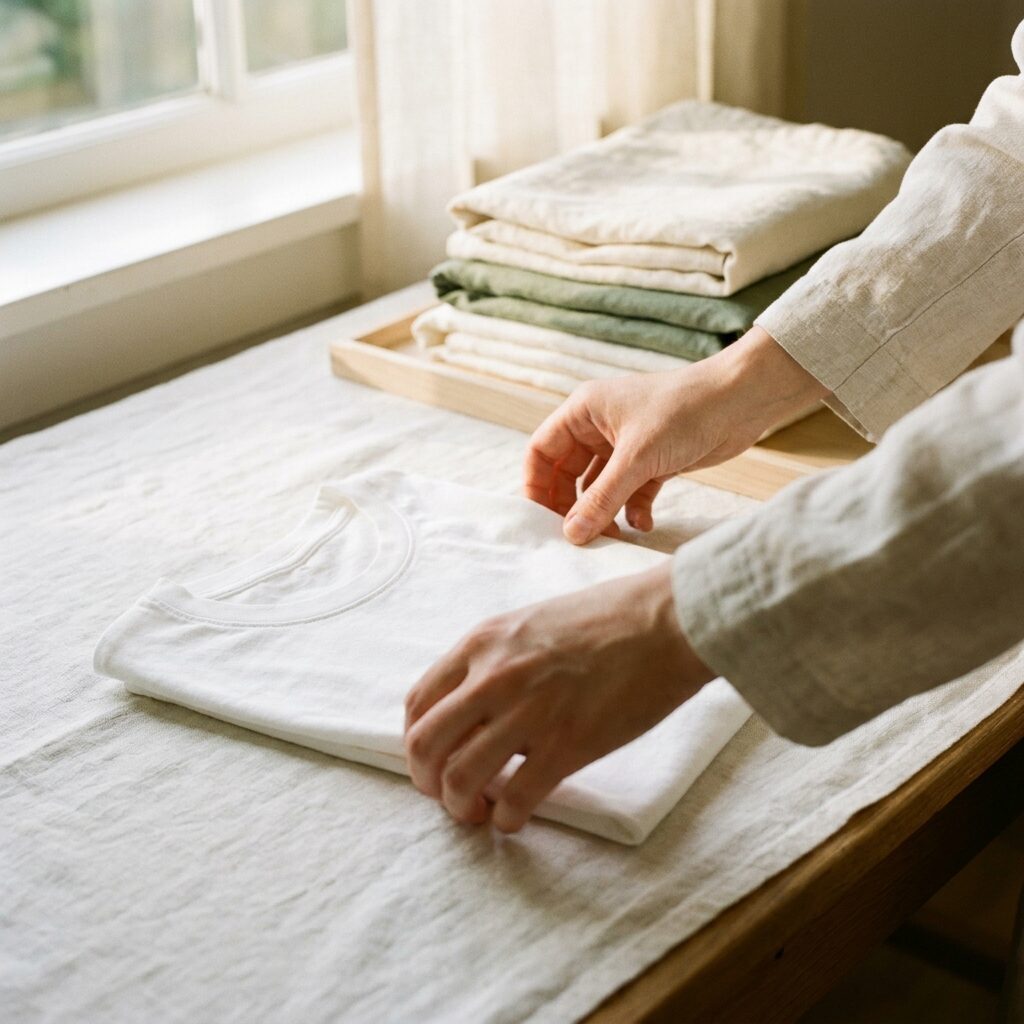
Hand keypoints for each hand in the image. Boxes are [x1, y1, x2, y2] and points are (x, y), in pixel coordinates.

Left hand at [403, 562, 713, 833]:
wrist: (667, 620)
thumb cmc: (609, 617)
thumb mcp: (531, 622)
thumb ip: (496, 659)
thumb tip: (475, 705)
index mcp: (482, 642)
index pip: (419, 703)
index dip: (418, 742)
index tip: (435, 760)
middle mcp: (493, 677)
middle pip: (425, 746)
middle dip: (428, 783)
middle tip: (449, 795)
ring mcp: (528, 713)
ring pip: (459, 780)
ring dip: (461, 807)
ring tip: (481, 810)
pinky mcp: (566, 746)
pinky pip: (514, 801)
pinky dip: (506, 820)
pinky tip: (515, 817)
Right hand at [524, 326, 828, 543]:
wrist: (742, 401)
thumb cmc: (684, 412)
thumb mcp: (637, 458)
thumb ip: (602, 499)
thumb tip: (571, 535)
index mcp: (583, 411)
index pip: (542, 451)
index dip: (536, 486)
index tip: (541, 520)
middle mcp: (599, 427)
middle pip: (567, 475)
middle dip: (573, 507)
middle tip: (578, 536)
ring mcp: (626, 445)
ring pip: (600, 488)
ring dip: (603, 513)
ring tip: (613, 536)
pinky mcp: (653, 461)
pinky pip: (630, 492)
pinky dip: (633, 510)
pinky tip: (644, 523)